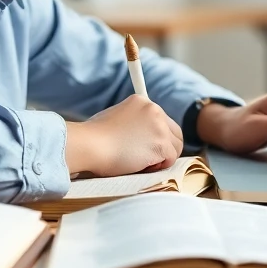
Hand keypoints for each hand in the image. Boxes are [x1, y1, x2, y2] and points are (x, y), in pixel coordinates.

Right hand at [65, 95, 182, 176]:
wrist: (90, 145)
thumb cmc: (94, 138)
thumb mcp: (114, 117)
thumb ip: (132, 122)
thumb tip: (140, 135)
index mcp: (142, 101)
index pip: (162, 120)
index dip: (156, 136)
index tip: (147, 145)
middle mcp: (154, 110)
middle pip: (175, 132)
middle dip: (164, 147)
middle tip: (147, 158)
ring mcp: (159, 126)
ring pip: (176, 147)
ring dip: (162, 158)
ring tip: (141, 162)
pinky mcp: (161, 143)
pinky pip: (170, 159)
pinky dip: (158, 166)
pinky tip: (141, 165)